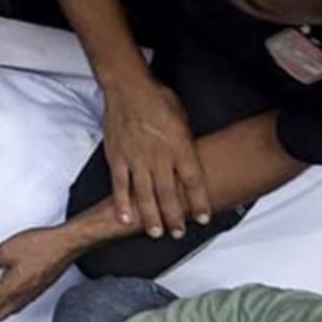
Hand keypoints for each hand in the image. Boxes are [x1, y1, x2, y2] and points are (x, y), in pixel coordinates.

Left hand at [0, 226, 74, 321]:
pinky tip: (5, 307)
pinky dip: (5, 311)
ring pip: (8, 312)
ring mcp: (31, 294)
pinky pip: (17, 307)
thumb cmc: (40, 246)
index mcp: (11, 288)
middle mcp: (21, 296)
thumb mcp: (5, 251)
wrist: (66, 245)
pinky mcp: (38, 290)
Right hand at [102, 78, 210, 240]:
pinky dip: (122, 204)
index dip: (199, 202)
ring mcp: (137, 159)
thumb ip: (186, 144)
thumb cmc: (158, 99)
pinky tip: (126, 219)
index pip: (193, 181)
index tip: (203, 218)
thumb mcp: (184, 119)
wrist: (129, 88)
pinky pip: (120, 186)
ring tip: (156, 233)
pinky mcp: (118, 158)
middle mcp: (159, 157)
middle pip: (169, 194)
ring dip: (151, 217)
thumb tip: (190, 160)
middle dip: (175, 216)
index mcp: (180, 146)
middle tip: (178, 232)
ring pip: (145, 195)